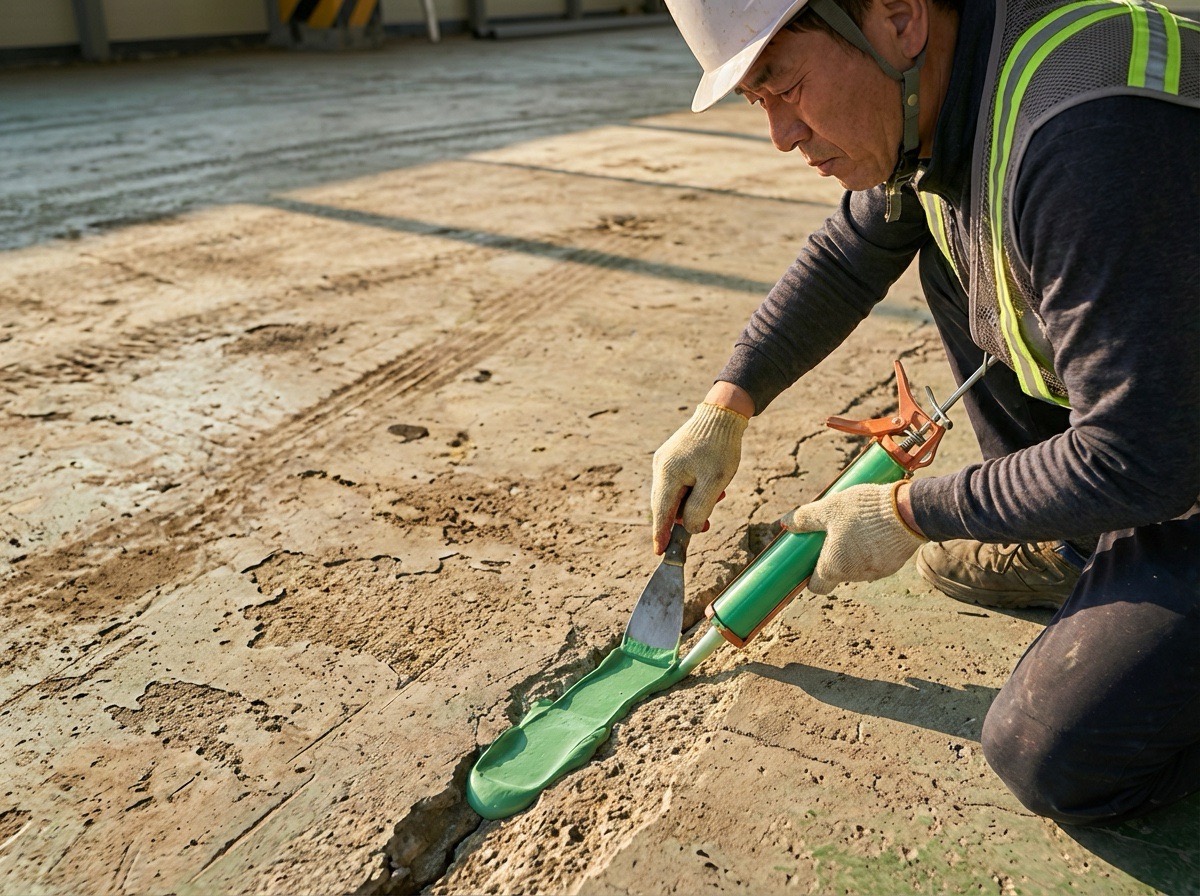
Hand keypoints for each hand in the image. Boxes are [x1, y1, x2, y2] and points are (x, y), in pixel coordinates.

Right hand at [651, 402, 748, 552]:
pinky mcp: (672, 457)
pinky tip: (710, 485)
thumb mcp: (715, 483)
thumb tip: (690, 529)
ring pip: (674, 494)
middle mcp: (660, 467)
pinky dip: (692, 490)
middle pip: (667, 505)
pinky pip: (678, 482)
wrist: (722, 414)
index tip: (660, 553)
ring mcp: (665, 461)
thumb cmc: (720, 448)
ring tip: (717, 495)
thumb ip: (700, 509)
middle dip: (685, 519)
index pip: (662, 512)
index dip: (661, 534)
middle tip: (707, 526)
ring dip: (693, 503)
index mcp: (668, 474)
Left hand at [781, 481, 925, 593]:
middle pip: (837, 573)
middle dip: (833, 556)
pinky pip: (876, 561)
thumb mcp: (828, 509)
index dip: (810, 575)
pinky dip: (873, 549)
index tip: (809, 559)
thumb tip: (784, 523)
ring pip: (857, 566)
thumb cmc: (863, 511)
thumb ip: (805, 518)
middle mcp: (854, 576)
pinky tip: (875, 529)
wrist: (909, 512)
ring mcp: (876, 572)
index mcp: (834, 567)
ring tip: (856, 526)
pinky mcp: (894, 565)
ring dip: (854, 552)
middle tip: (834, 532)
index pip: (816, 586)